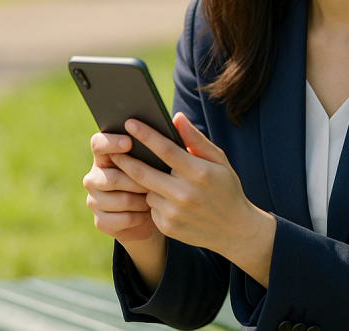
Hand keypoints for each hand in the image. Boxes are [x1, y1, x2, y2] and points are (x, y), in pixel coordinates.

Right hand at [83, 131, 159, 242]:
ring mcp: (95, 200)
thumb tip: (178, 118)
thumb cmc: (161, 179)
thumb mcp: (165, 160)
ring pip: (119, 200)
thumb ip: (168, 141)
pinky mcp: (100, 222)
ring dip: (141, 200)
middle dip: (136, 180)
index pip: (98, 143)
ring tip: (157, 197)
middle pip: (111, 177)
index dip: (111, 142)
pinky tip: (149, 213)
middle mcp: (95, 176)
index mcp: (106, 156)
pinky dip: (139, 217)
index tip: (129, 142)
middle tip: (158, 181)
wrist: (156, 216)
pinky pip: (121, 219)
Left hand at [111, 113, 275, 283]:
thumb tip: (176, 117)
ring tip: (154, 176)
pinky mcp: (167, 227)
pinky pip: (150, 207)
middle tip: (113, 148)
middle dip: (125, 159)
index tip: (130, 123)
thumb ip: (196, 139)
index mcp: (199, 173)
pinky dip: (154, 199)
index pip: (166, 150)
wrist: (235, 230)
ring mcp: (174, 213)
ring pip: (146, 190)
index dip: (146, 135)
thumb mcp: (219, 161)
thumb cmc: (226, 188)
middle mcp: (184, 194)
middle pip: (144, 172)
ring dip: (145, 181)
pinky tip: (167, 198)